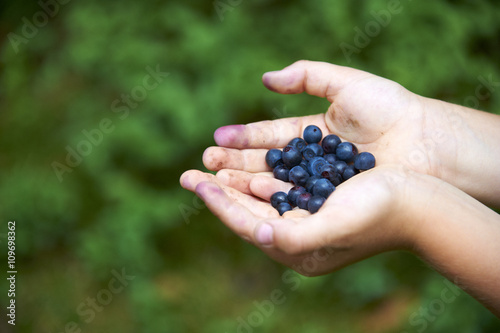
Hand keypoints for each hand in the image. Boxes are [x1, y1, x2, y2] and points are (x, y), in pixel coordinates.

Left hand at [180, 165, 420, 275]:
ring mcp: (307, 220)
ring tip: (208, 166)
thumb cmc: (381, 211)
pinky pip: (278, 191)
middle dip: (218, 193)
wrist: (420, 200)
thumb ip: (297, 235)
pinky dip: (258, 178)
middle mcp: (300, 238)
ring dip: (234, 183)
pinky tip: (244, 168)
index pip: (248, 226)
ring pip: (259, 201)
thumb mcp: (337, 224)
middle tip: (187, 174)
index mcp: (300, 251)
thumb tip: (260, 233)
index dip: (220, 204)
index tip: (195, 182)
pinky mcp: (316, 203)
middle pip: (247, 214)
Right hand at [203, 60, 499, 205]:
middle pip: (264, 165)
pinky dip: (268, 202)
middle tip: (202, 166)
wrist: (425, 144)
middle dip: (232, 165)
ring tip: (213, 183)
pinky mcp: (328, 206)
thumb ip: (306, 76)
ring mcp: (319, 186)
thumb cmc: (390, 110)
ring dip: (242, 185)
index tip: (215, 140)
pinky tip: (245, 197)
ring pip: (273, 187)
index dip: (241, 139)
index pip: (268, 137)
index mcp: (312, 134)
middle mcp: (312, 163)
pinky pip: (292, 204)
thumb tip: (265, 80)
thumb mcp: (346, 85)